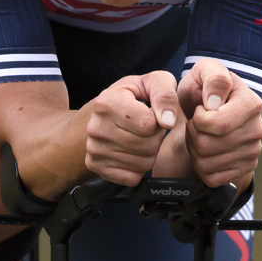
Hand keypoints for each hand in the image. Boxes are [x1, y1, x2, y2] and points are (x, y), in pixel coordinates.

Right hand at [85, 71, 180, 185]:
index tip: (152, 114)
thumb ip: (165, 95)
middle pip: (147, 146)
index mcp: (107, 102)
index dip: (158, 121)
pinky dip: (138, 168)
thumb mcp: (153, 82)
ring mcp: (93, 148)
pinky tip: (132, 152)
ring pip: (142, 164)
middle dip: (155, 138)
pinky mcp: (95, 166)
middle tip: (148, 128)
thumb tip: (167, 121)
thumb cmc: (133, 96)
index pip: (148, 125)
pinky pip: (132, 178)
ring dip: (149, 153)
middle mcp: (95, 127)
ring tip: (140, 138)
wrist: (105, 111)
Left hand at [178, 58, 261, 186]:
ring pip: (207, 163)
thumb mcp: (205, 71)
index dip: (198, 121)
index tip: (198, 109)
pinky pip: (212, 178)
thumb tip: (214, 103)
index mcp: (252, 104)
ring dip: (193, 150)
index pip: (220, 125)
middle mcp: (258, 129)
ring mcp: (253, 151)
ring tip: (198, 135)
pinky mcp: (245, 168)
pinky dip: (200, 166)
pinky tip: (203, 150)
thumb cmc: (204, 88)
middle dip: (192, 134)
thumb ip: (213, 78)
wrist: (207, 109)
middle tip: (194, 124)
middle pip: (209, 146)